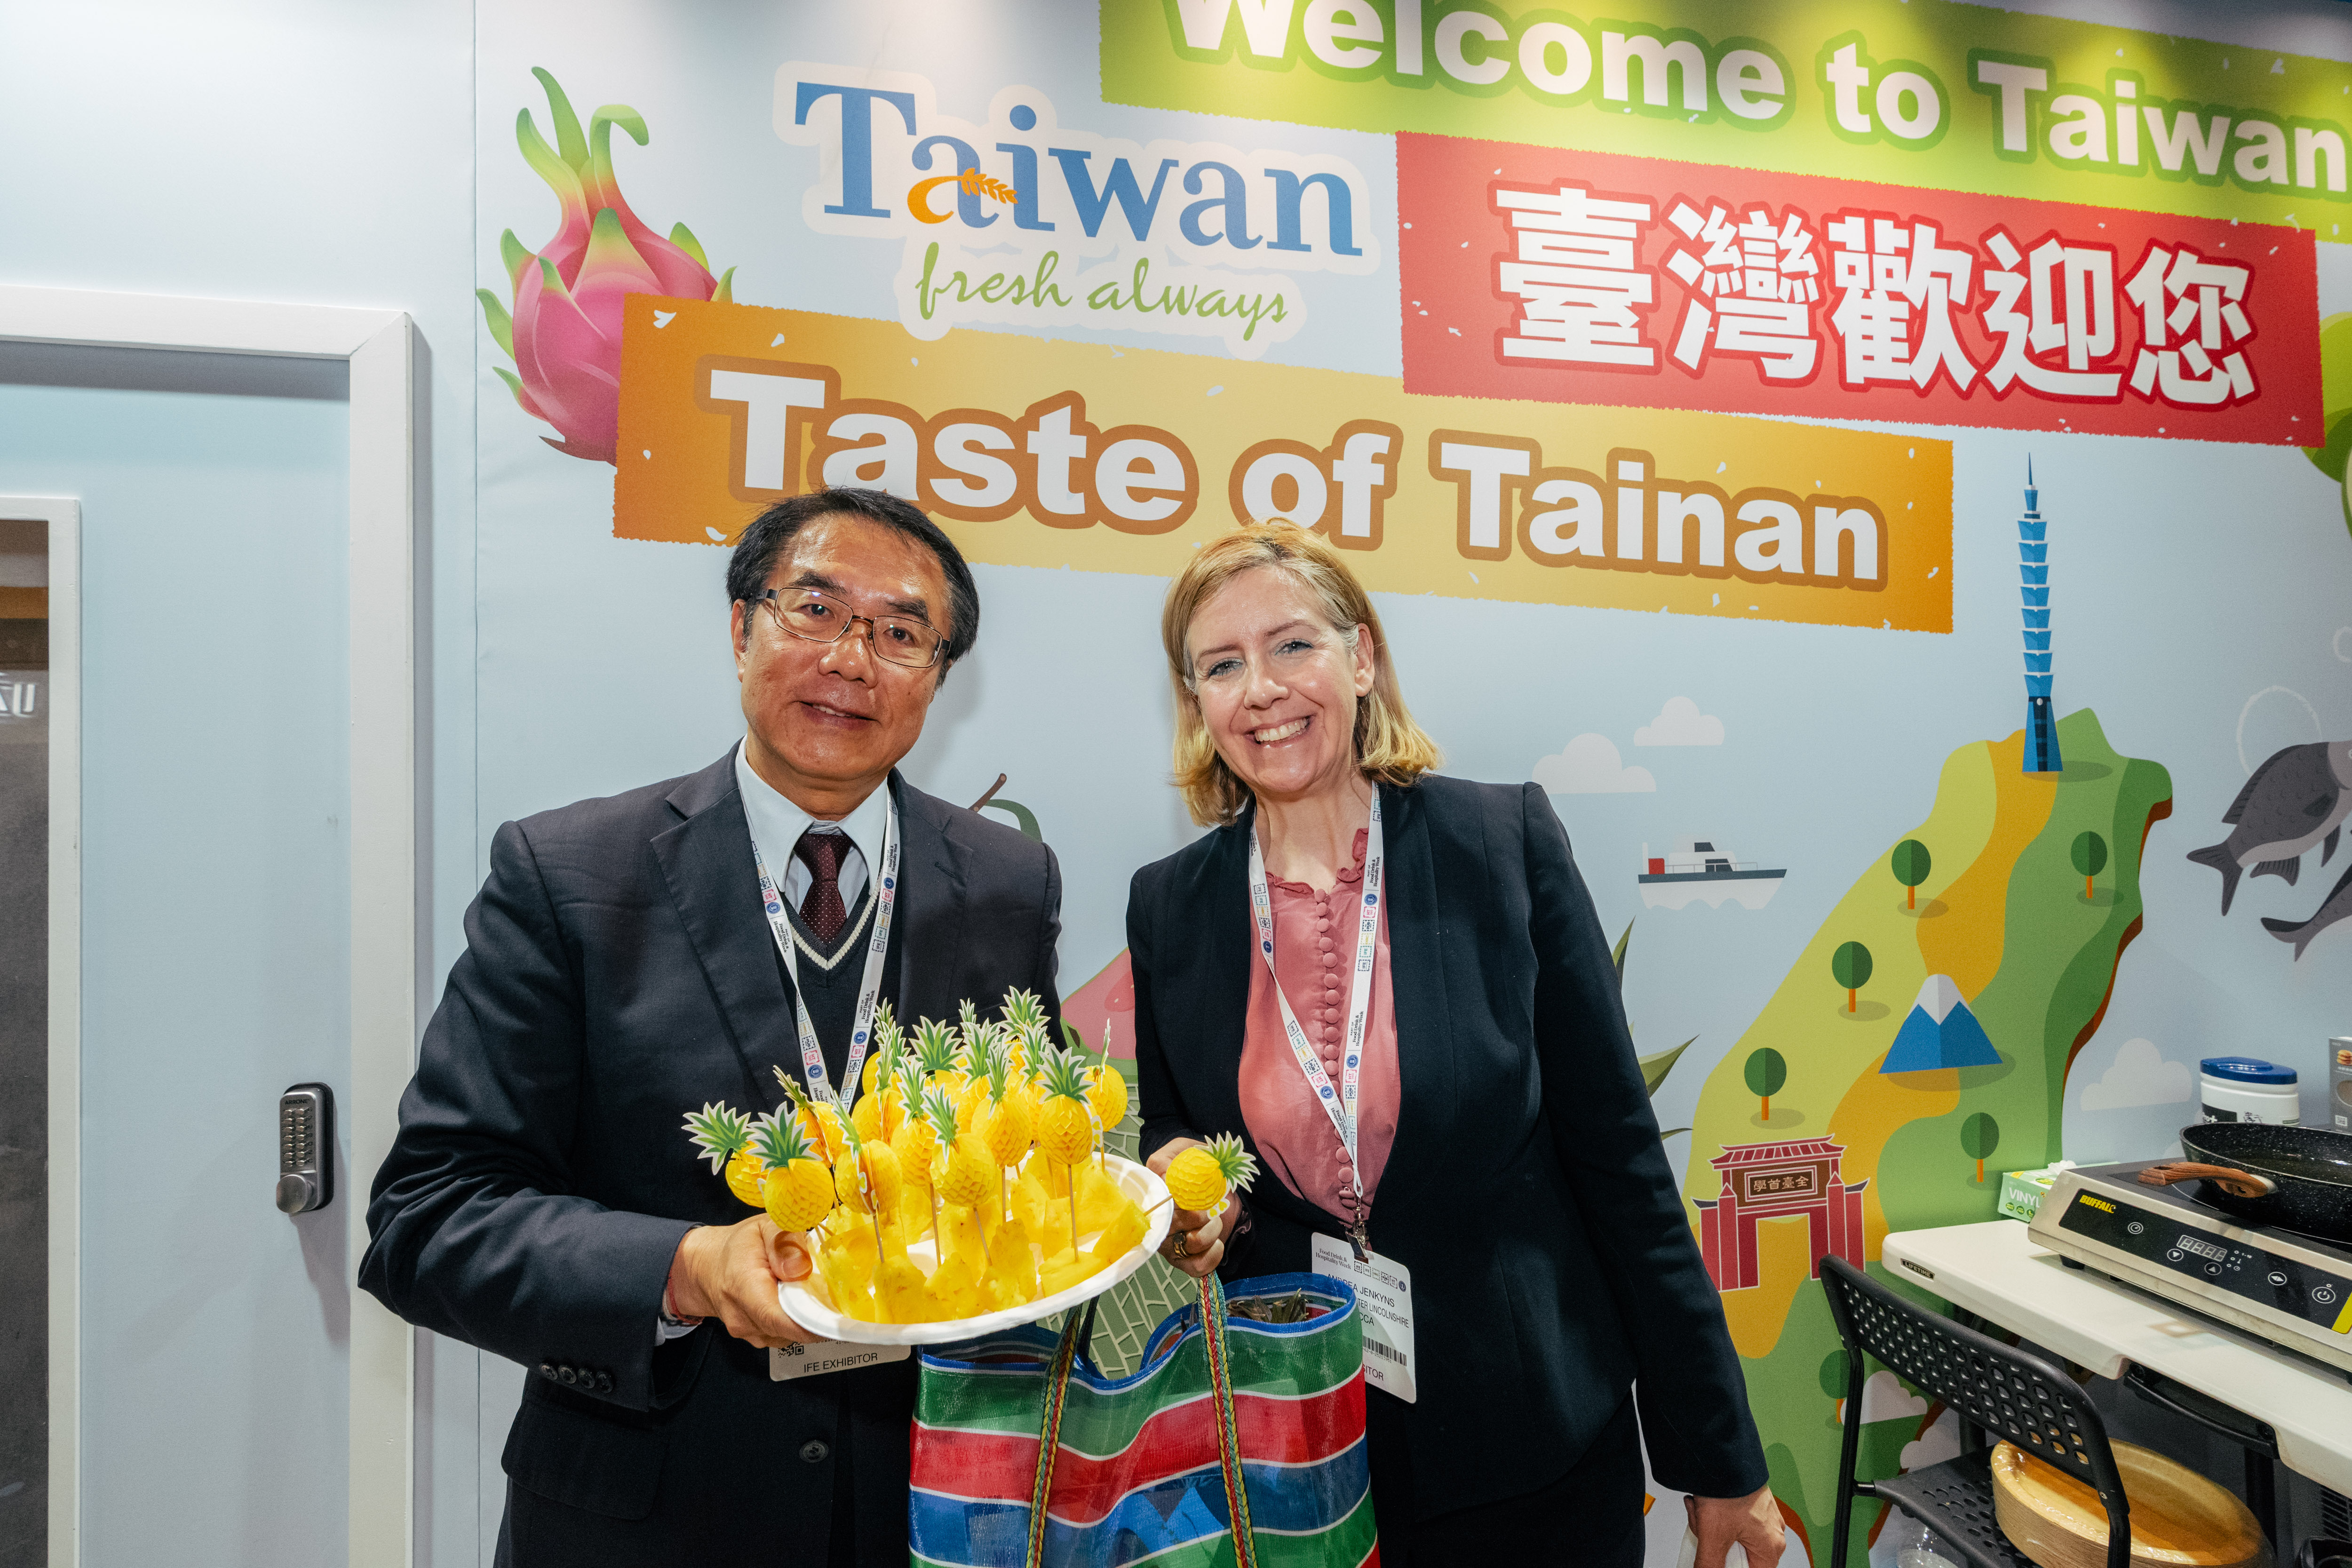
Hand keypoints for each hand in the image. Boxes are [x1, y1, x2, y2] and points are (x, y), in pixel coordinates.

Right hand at [666, 1215, 826, 1347]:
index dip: (814, 1322)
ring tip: (809, 1291)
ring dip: (807, 1318)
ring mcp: (749, 1332)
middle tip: (834, 1294)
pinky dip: (798, 1321)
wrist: (707, 1267)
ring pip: (791, 1334)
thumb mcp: (764, 1227)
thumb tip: (801, 1268)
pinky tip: (798, 1301)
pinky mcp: (757, 1337)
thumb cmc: (738, 1246)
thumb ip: (785, 1242)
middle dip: (818, 1316)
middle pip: (792, 1330)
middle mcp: (742, 1317)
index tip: (839, 1315)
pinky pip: (786, 1335)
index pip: (781, 1319)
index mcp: (743, 1287)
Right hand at [1147, 1138, 1228, 1279]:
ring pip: (1189, 1245)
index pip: (1159, 1203)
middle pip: (1174, 1226)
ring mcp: (1168, 1243)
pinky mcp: (1183, 1259)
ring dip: (1210, 1232)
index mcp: (1152, 1194)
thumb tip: (1165, 1173)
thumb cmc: (1195, 1165)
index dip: (1179, 1201)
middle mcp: (1156, 1222)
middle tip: (1209, 1206)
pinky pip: (1196, 1267)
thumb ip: (1173, 1157)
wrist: (1212, 1184)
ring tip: (1215, 1220)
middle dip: (1199, 1215)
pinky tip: (1217, 1243)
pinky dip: (1212, 1256)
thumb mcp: (1184, 1150)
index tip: (1193, 1194)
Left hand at [1687, 1487, 1784, 1567]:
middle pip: (1738, 1556)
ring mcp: (1763, 1518)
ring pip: (1732, 1537)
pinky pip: (1731, 1521)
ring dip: (1711, 1528)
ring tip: (1702, 1512)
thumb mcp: (1713, 1536)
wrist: (1722, 1453)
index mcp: (1771, 1547)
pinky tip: (1706, 1505)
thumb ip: (1709, 1565)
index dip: (1728, 1566)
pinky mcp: (1751, 1505)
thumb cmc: (1728, 1488)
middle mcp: (1772, 1534)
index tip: (1714, 1556)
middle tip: (1704, 1529)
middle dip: (1715, 1544)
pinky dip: (1714, 1515)